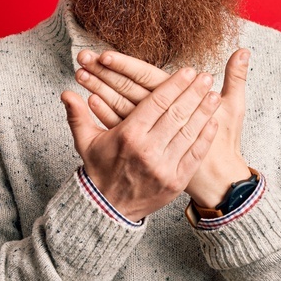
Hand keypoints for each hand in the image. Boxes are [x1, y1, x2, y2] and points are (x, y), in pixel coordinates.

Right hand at [73, 48, 251, 208]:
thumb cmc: (99, 170)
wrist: (107, 209)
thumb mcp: (86, 142)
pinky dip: (205, 137)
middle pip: (177, 114)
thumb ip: (78, 115)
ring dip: (204, 112)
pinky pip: (195, 155)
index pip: (157, 103)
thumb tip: (65, 92)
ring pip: (189, 132)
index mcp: (129, 135)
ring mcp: (164, 167)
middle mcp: (148, 150)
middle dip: (194, 93)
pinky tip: (213, 122)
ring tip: (215, 95)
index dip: (175, 85)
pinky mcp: (175, 181)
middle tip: (207, 76)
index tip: (188, 71)